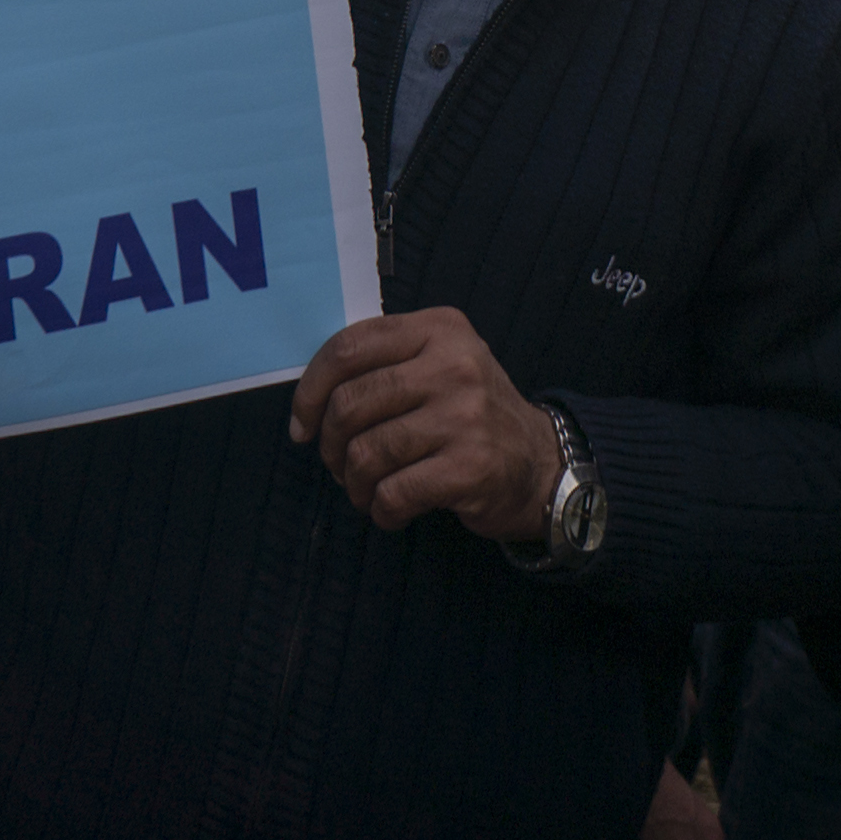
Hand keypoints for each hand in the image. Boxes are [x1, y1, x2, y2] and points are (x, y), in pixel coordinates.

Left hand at [290, 307, 559, 540]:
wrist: (539, 462)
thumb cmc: (470, 415)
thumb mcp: (438, 363)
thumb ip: (384, 363)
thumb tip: (310, 400)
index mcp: (439, 328)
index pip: (349, 347)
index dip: (310, 390)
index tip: (301, 425)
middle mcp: (454, 365)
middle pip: (351, 403)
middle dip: (331, 445)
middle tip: (339, 464)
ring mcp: (465, 415)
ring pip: (367, 452)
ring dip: (354, 483)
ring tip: (365, 491)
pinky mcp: (470, 466)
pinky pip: (393, 493)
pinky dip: (381, 510)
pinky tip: (391, 510)